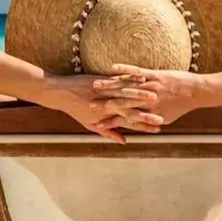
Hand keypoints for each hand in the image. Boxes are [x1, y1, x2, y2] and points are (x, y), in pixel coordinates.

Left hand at [43, 74, 161, 141]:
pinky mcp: (100, 80)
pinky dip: (131, 79)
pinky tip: (143, 79)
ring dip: (142, 97)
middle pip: (130, 111)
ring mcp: (103, 93)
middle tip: (163, 117)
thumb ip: (108, 132)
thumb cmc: (74, 108)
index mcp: (105, 117)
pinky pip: (118, 80)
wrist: (58, 93)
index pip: (128, 123)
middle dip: (147, 115)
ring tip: (157, 98)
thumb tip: (123, 141)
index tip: (158, 128)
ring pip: (126, 95)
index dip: (144, 126)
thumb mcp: (90, 123)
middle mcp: (105, 106)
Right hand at [102, 64, 205, 125]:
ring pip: (126, 87)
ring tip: (94, 85)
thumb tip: (140, 127)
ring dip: (109, 86)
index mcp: (148, 113)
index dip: (110, 121)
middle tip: (88, 104)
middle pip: (121, 103)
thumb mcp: (165, 118)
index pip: (124, 118)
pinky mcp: (154, 75)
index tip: (95, 123)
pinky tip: (112, 67)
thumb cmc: (181, 106)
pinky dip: (124, 70)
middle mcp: (146, 102)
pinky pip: (137, 72)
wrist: (197, 92)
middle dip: (103, 103)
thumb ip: (150, 122)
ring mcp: (149, 87)